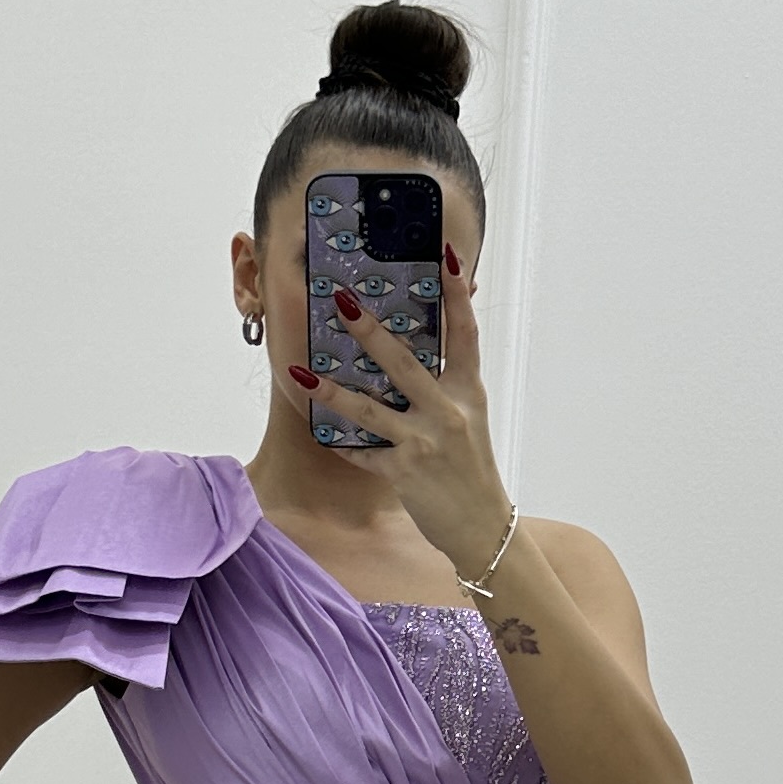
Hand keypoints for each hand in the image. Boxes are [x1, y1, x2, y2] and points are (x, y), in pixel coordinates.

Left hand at [309, 244, 512, 585]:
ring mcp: (425, 443)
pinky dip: (342, 444)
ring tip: (299, 371)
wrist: (483, 527)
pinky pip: (363, 454)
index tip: (447, 256)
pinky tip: (320, 431)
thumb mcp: (470, 417)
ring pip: (370, 410)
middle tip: (342, 301)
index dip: (457, 294)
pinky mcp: (404, 473)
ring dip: (331, 390)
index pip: (465, 333)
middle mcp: (448, 412)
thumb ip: (449, 382)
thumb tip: (429, 345)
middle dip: (371, 332)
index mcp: (468, 391)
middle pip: (405, 363)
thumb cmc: (471, 468)